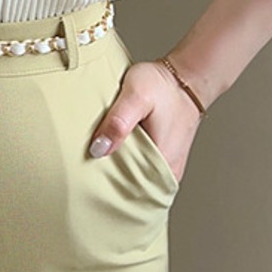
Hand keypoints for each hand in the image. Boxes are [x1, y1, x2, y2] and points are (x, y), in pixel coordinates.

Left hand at [88, 58, 202, 182]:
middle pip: (130, 190)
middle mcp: (167, 172)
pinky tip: (113, 153)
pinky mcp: (164, 159)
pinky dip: (125, 164)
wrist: (185, 77)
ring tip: (98, 161)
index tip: (87, 178)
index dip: (105, 189)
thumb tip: (98, 150)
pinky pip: (140, 170)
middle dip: (108, 183)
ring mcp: (166, 167)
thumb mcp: (136, 96)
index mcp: (162, 165)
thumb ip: (118, 122)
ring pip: (135, 180)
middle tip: (86, 170)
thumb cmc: (163, 86)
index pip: (128, 194)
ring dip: (116, 173)